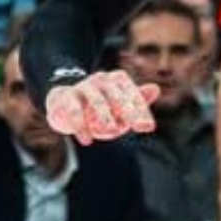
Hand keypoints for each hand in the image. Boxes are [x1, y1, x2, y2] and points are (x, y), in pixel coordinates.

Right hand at [45, 70, 159, 141]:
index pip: (132, 95)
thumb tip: (156, 89)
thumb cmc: (98, 104)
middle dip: (127, 110)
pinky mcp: (67, 96)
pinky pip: (74, 110)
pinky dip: (80, 125)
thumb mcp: (118, 104)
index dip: (141, 111)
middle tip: (136, 126)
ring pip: (96, 99)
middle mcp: (102, 80)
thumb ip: (136, 100)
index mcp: (118, 80)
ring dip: (105, 115)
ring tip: (112, 131)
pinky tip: (87, 140)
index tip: (149, 127)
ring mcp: (84, 87)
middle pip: (117, 95)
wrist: (64, 98)